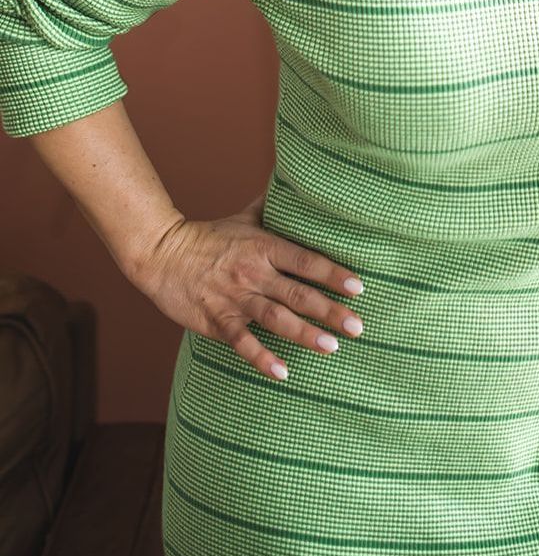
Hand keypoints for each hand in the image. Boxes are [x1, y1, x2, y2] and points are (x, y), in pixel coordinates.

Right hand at [129, 196, 365, 381]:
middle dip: (330, 311)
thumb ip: (272, 206)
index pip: (306, 260)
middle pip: (298, 293)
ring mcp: (235, 298)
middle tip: (358, 326)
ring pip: (275, 319)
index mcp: (264, 247)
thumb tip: (297, 183)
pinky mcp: (217, 320)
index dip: (333, 273)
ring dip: (304, 334)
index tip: (359, 287)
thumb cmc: (209, 236)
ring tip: (331, 347)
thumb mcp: (244, 217)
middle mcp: (253, 273)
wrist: (162, 254)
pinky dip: (262, 358)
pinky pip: (242, 342)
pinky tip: (282, 372)